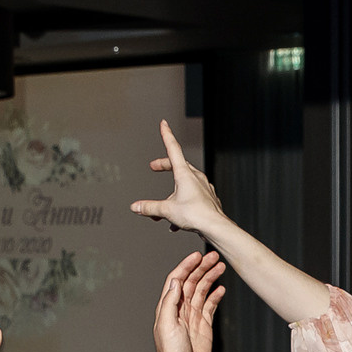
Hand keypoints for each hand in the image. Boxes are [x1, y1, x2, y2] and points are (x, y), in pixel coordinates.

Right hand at [131, 119, 226, 234]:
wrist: (215, 227)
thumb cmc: (196, 215)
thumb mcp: (167, 210)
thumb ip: (149, 207)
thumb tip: (136, 207)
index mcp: (185, 174)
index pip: (173, 148)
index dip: (167, 135)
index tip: (164, 123)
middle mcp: (196, 177)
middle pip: (178, 165)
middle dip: (165, 165)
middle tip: (154, 167)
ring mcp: (204, 187)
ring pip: (185, 184)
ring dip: (172, 193)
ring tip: (164, 208)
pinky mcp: (208, 199)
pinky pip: (192, 197)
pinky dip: (182, 205)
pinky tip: (176, 222)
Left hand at [149, 250, 225, 351]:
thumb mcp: (166, 325)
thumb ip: (170, 302)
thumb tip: (176, 281)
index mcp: (169, 306)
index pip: (177, 279)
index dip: (186, 266)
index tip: (196, 255)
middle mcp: (181, 309)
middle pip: (191, 281)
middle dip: (202, 267)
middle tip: (213, 256)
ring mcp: (193, 316)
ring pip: (202, 290)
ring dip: (210, 277)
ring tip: (220, 266)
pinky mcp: (204, 325)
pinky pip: (210, 305)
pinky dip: (215, 295)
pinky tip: (221, 287)